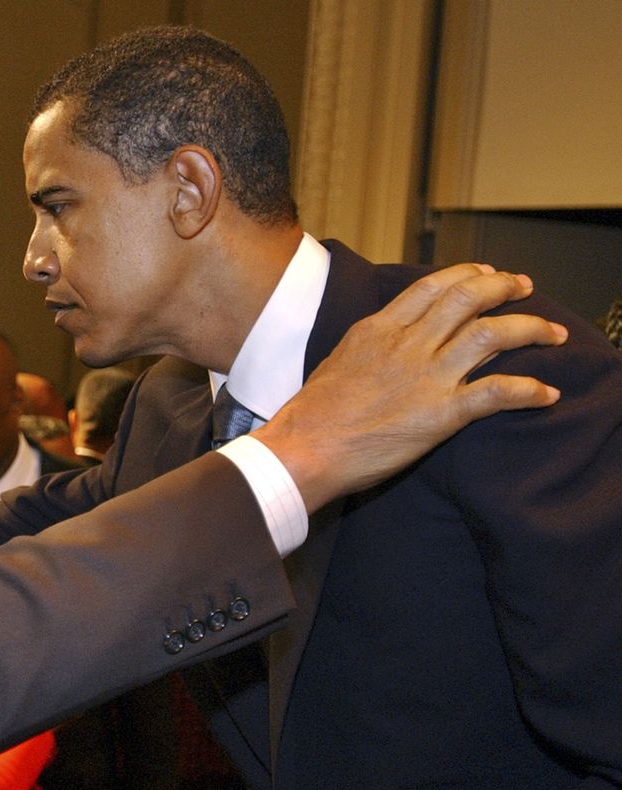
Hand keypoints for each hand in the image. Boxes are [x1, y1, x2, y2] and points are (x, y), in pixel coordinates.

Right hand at [255, 264, 565, 511]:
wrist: (303, 448)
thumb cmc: (311, 414)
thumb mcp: (338, 360)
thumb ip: (370, 345)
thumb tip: (388, 344)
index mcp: (378, 329)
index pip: (432, 286)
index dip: (467, 275)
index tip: (487, 274)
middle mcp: (407, 345)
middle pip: (468, 298)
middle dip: (504, 287)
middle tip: (524, 288)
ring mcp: (426, 377)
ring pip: (492, 335)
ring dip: (531, 330)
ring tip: (552, 334)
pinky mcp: (441, 414)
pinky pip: (497, 393)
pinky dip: (529, 390)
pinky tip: (547, 394)